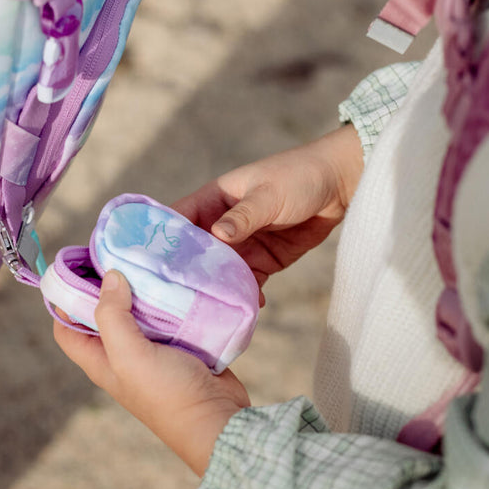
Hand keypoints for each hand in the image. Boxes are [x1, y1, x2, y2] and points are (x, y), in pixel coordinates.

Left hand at [53, 271, 250, 476]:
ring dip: (143, 287)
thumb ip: (113, 316)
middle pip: (103, 313)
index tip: (76, 267)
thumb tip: (110, 276)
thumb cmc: (167, 394)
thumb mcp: (129, 355)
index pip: (66, 327)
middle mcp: (123, 354)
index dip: (64, 299)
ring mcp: (154, 349)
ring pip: (140, 310)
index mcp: (100, 360)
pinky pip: (171, 314)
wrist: (218, 419)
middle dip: (107, 285)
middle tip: (118, 252)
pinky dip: (172, 297)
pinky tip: (176, 276)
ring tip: (148, 257)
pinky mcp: (182, 345)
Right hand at [173, 125, 362, 303]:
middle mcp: (220, 225)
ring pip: (220, 273)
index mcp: (212, 200)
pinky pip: (246, 283)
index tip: (148, 267)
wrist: (339, 185)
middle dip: (188, 276)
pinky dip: (245, 296)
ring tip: (211, 312)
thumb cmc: (298, 177)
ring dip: (217, 291)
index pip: (177, 221)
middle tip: (177, 301)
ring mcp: (241, 245)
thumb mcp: (269, 194)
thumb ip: (243, 217)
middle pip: (195, 254)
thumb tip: (216, 236)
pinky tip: (246, 309)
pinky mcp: (262, 261)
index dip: (160, 241)